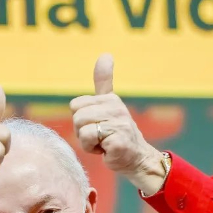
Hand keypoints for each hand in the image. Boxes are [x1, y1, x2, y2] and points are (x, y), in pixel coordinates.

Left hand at [69, 54, 165, 193]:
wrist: (136, 158)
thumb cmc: (117, 133)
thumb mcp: (109, 105)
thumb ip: (104, 81)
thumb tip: (105, 54)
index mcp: (110, 99)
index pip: (75, 105)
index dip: (80, 119)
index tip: (96, 125)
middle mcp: (116, 108)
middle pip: (77, 117)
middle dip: (82, 132)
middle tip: (99, 137)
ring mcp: (118, 124)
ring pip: (81, 129)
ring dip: (87, 142)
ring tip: (103, 143)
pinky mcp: (118, 141)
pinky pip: (89, 141)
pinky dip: (94, 150)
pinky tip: (107, 150)